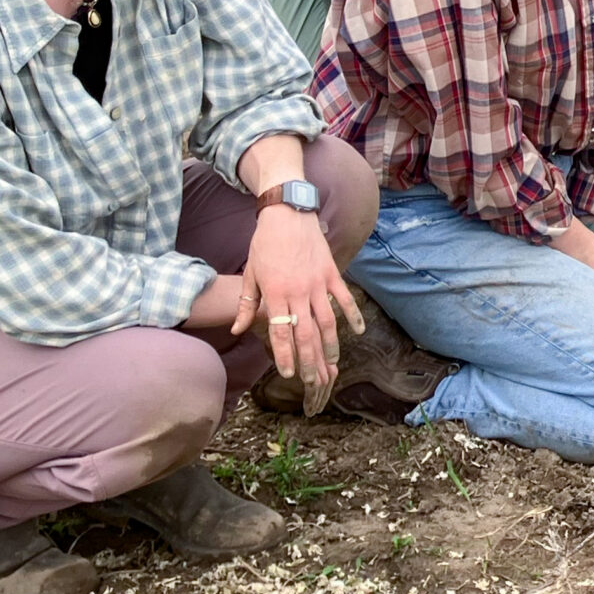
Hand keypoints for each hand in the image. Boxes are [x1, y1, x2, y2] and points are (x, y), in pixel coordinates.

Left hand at [238, 207, 366, 413]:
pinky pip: (344, 299)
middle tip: (312, 380)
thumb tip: (237, 329)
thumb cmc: (264, 244)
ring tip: (332, 363)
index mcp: (275, 294)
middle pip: (305, 333)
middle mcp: (298, 292)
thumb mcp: (250, 273)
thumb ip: (245, 304)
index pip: (280, 332)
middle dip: (309, 359)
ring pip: (327, 322)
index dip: (285, 354)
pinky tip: (357, 332)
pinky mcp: (332, 274)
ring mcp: (318, 283)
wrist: (287, 214)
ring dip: (330, 345)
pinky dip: (352, 316)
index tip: (288, 372)